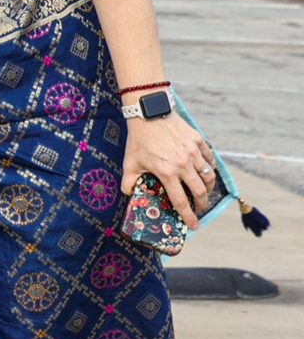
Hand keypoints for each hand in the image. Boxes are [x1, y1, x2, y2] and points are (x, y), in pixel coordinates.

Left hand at [121, 113, 216, 230]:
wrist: (148, 113)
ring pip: (208, 176)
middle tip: (199, 207)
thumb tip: (128, 195)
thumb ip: (128, 182)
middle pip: (199, 191)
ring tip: (204, 191)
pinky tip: (207, 171)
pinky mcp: (198, 141)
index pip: (180, 201)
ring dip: (208, 187)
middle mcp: (183, 165)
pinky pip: (210, 158)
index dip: (188, 216)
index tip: (194, 225)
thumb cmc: (138, 139)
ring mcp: (193, 153)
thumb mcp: (129, 162)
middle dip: (201, 203)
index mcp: (166, 173)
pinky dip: (210, 167)